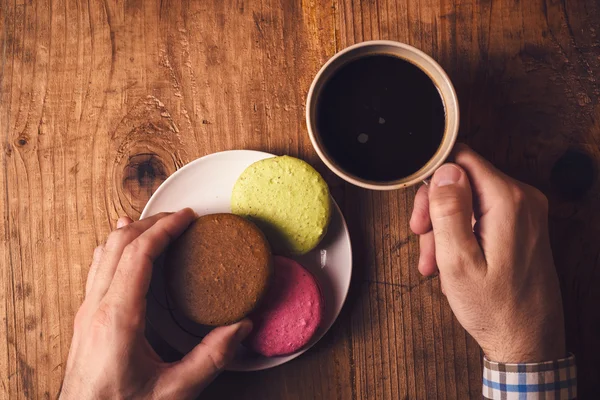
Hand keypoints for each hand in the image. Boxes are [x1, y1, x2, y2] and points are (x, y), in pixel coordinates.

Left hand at [60, 209, 251, 399]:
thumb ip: (211, 358)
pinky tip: (125, 246)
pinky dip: (116, 248)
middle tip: (181, 217)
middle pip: (119, 244)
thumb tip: (241, 328)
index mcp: (117, 319)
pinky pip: (98, 268)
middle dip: (151, 222)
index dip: (165, 229)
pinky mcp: (85, 318)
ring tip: (158, 224)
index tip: (187, 217)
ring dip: (132, 232)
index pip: (139, 254)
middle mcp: (96, 308)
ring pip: (104, 252)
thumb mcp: (174, 391)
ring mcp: (86, 311)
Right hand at [410, 144, 565, 362]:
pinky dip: (462, 234)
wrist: (527, 341)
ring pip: (469, 200)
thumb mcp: (458, 261)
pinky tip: (451, 261)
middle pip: (463, 180)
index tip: (421, 213)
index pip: (461, 159)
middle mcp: (523, 199)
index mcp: (508, 201)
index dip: (433, 182)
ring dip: (445, 227)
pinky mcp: (523, 226)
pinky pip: (482, 215)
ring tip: (435, 262)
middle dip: (436, 210)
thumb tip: (444, 171)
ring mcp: (526, 213)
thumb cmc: (495, 308)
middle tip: (422, 240)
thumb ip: (449, 210)